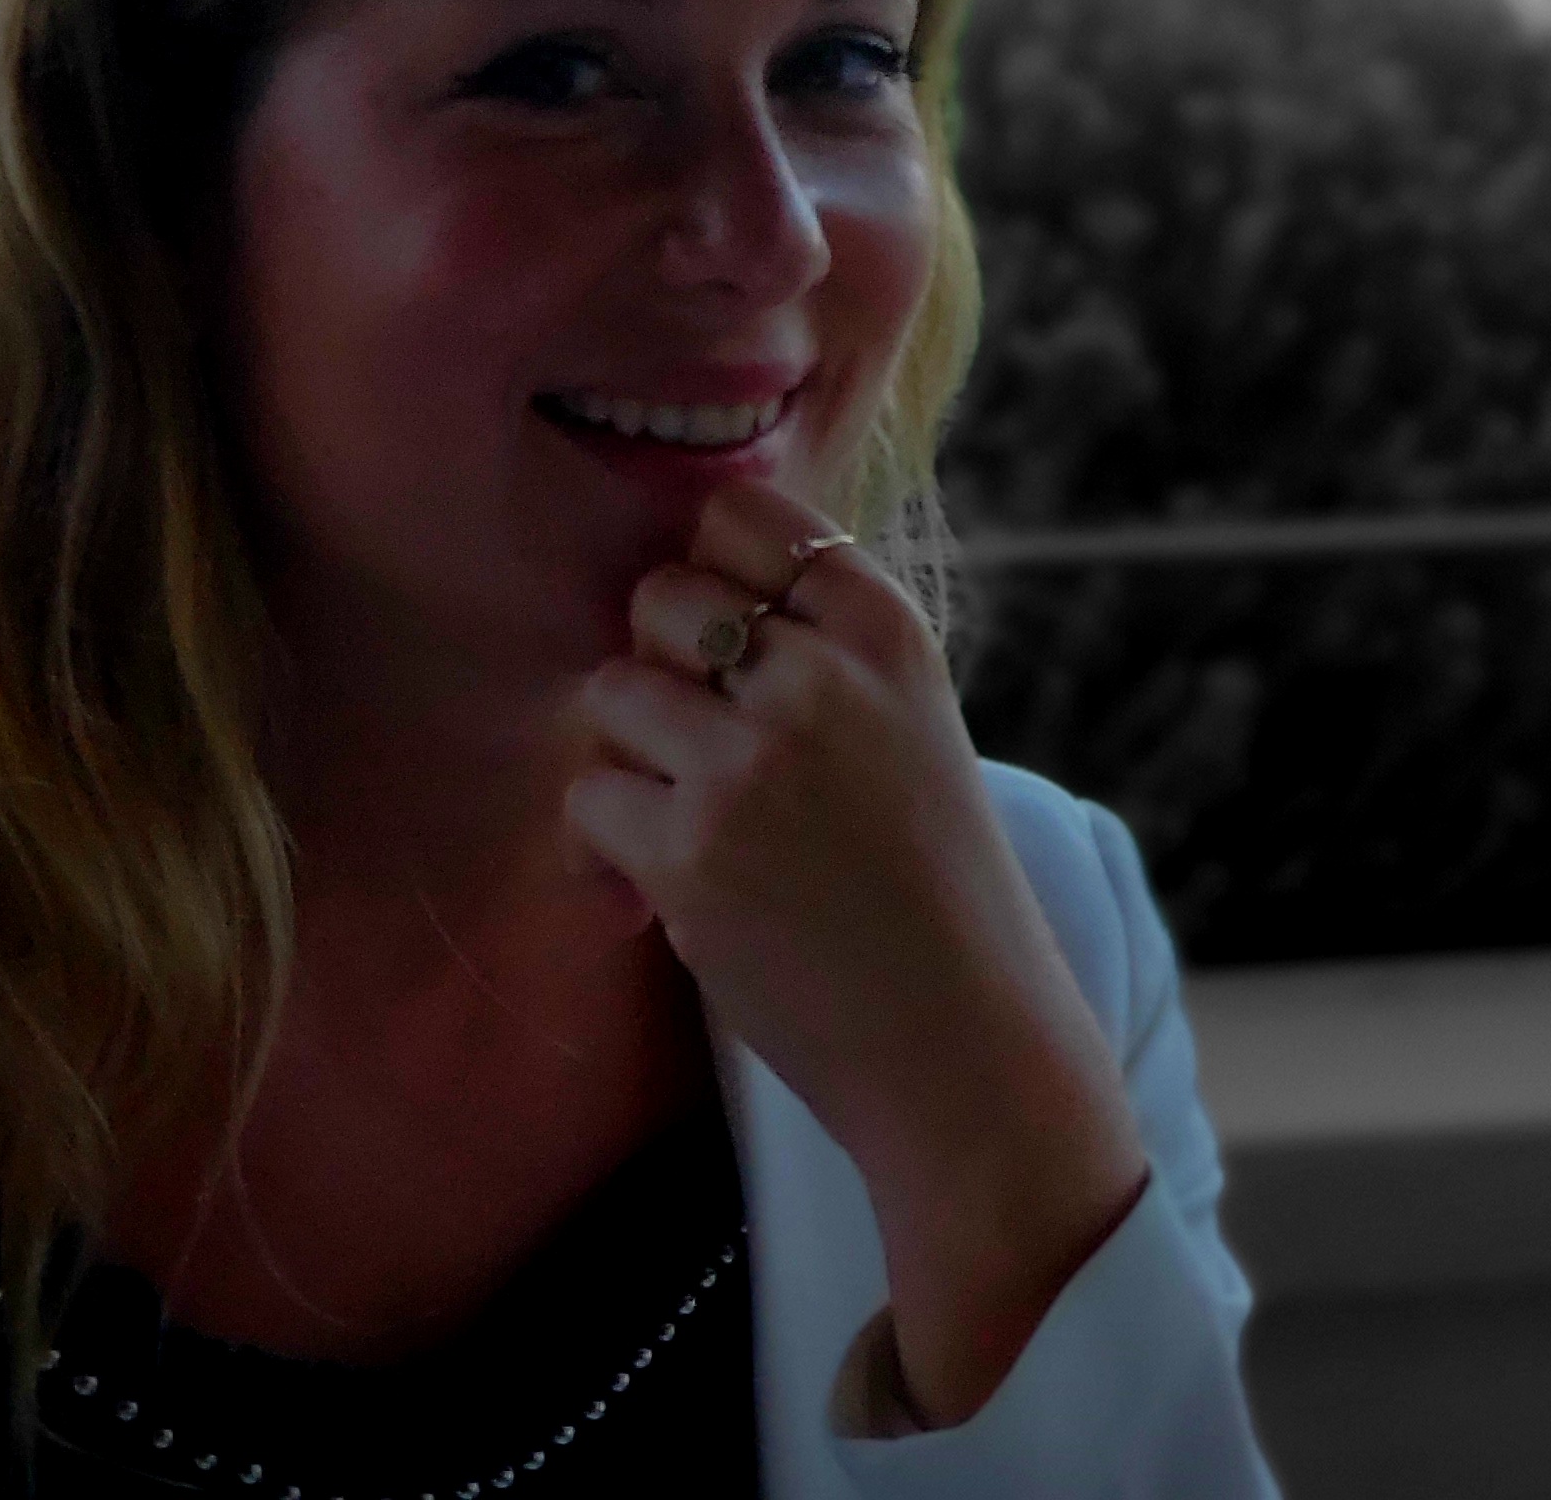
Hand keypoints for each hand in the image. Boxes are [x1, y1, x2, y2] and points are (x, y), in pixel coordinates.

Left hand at [565, 479, 1148, 1425]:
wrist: (961, 1037)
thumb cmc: (932, 879)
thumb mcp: (909, 717)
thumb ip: (822, 646)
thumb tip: (689, 581)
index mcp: (886, 628)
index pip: (743, 513)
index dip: (716, 571)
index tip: (734, 643)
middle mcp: (820, 675)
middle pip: (661, 596)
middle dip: (664, 666)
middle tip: (704, 743)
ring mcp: (751, 760)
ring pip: (610, 692)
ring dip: (630, 756)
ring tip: (688, 817)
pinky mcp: (690, 852)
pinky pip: (589, 798)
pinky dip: (608, 843)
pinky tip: (664, 883)